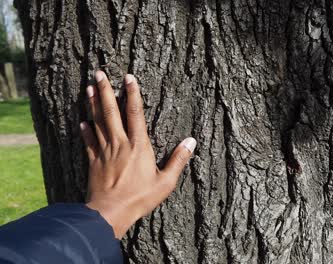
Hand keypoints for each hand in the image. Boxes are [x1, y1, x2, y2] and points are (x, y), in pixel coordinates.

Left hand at [79, 71, 195, 238]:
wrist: (110, 213)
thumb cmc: (140, 198)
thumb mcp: (166, 182)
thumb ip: (178, 160)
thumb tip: (191, 142)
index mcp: (139, 146)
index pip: (135, 113)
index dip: (132, 94)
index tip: (129, 77)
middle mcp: (120, 144)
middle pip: (111, 112)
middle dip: (105, 91)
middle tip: (99, 72)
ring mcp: (104, 152)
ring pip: (97, 122)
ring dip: (93, 104)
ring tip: (88, 88)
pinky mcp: (93, 162)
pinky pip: (88, 142)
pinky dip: (85, 131)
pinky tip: (81, 122)